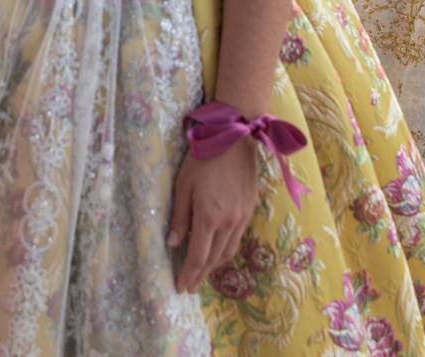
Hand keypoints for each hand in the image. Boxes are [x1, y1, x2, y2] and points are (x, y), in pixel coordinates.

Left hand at [168, 138, 258, 293]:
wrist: (236, 137)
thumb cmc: (203, 157)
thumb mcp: (183, 185)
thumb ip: (179, 217)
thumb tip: (174, 244)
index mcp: (209, 217)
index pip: (198, 256)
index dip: (189, 274)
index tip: (180, 287)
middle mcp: (229, 222)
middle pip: (214, 259)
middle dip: (201, 274)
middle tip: (189, 285)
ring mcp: (242, 217)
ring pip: (228, 251)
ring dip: (215, 265)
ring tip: (202, 272)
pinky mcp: (250, 209)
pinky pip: (238, 238)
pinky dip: (226, 250)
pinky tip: (219, 251)